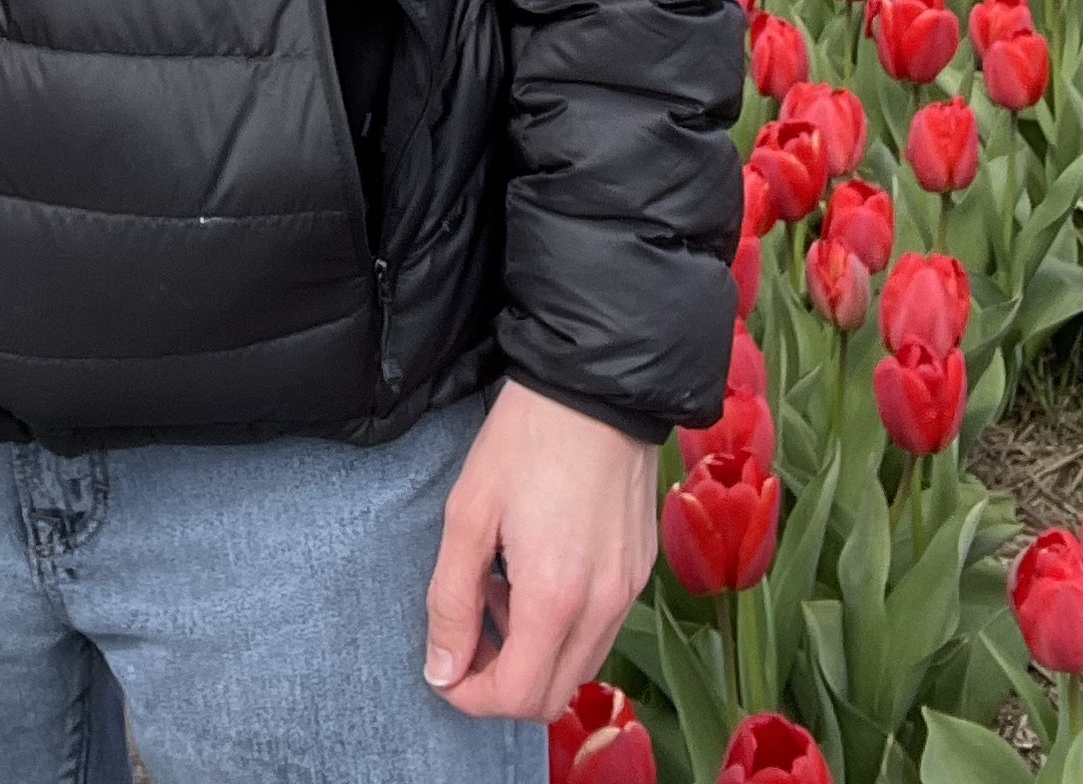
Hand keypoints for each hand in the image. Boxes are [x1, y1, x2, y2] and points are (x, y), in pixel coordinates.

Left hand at [421, 380, 659, 720]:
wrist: (597, 385)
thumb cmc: (527, 440)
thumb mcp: (468, 516)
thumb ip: (451, 602)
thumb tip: (442, 669)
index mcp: (555, 598)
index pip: (516, 697)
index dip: (470, 696)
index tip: (444, 666)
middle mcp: (602, 606)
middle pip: (551, 697)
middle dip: (501, 682)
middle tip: (470, 627)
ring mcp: (628, 591)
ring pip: (579, 667)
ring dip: (533, 654)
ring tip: (502, 588)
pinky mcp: (640, 571)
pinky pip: (601, 630)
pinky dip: (564, 626)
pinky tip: (537, 570)